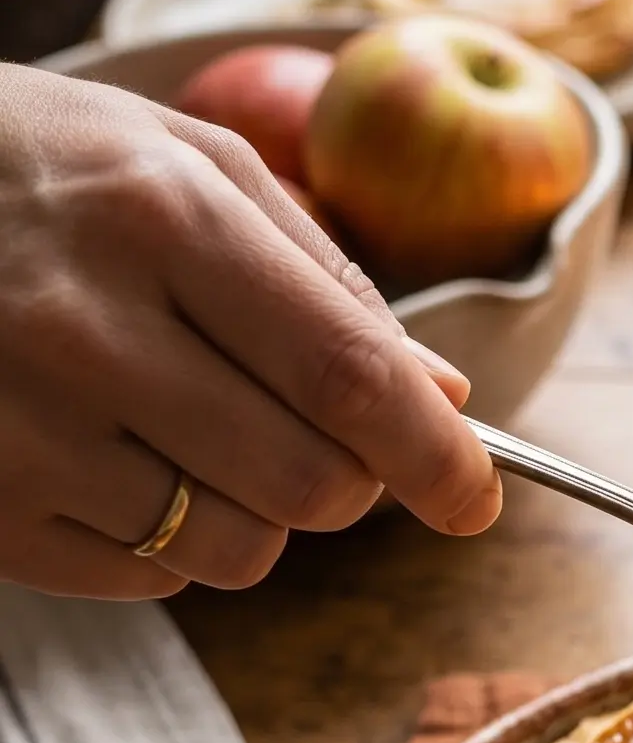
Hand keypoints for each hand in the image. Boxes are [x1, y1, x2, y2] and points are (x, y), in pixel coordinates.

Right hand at [0, 63, 500, 600]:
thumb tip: (443, 397)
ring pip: (237, 549)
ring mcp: (19, 429)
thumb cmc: (36, 166)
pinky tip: (114, 457)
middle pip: (311, 485)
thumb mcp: (181, 163)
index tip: (478, 500)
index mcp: (162, 219)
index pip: (350, 376)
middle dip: (350, 482)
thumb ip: (326, 276)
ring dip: (258, 514)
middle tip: (318, 438)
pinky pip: (145, 578)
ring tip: (195, 431)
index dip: (438, 456)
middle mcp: (88, 329)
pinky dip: (165, 538)